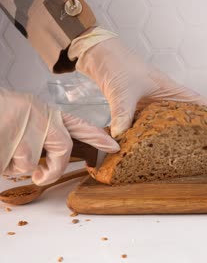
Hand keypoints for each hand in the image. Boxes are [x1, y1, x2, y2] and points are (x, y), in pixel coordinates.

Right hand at [0, 88, 119, 185]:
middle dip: (54, 168)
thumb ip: (43, 133)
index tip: (114, 146)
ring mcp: (24, 129)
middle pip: (62, 148)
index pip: (79, 125)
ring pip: (29, 162)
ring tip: (1, 146)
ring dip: (14, 164)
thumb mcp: (24, 117)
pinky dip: (2, 165)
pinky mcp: (7, 143)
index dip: (97, 137)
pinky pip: (10, 166)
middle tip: (41, 176)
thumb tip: (52, 159)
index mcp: (45, 111)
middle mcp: (39, 117)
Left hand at [75, 36, 206, 137]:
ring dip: (166, 135)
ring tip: (172, 152)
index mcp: (169, 89)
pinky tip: (141, 145)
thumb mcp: (122, 91)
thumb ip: (123, 115)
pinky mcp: (136, 107)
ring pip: (164, 122)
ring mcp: (150, 103)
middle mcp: (162, 98)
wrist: (96, 53)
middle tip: (194, 150)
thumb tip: (121, 138)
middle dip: (189, 132)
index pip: (198, 103)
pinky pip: (145, 124)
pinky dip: (144, 134)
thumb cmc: (117, 62)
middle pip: (184, 116)